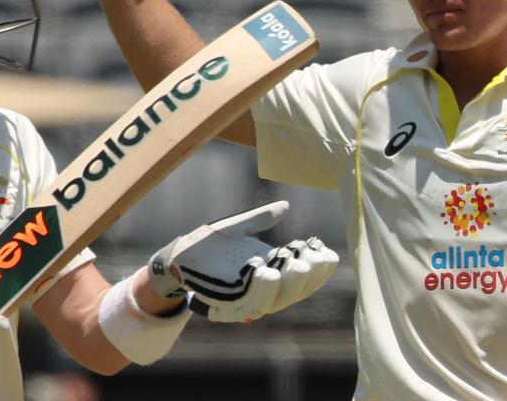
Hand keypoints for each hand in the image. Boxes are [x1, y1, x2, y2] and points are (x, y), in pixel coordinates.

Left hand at [147, 200, 339, 322]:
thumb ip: (261, 218)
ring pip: (276, 298)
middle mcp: (262, 287)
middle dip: (308, 275)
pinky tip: (268, 271)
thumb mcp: (240, 227)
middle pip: (294, 290)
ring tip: (297, 264)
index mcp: (270, 269)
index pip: (302, 274)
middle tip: (315, 256)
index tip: (326, 250)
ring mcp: (247, 296)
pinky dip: (261, 288)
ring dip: (288, 283)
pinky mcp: (229, 301)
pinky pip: (250, 301)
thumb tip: (286, 205)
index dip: (317, 267)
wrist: (180, 254)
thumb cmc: (209, 243)